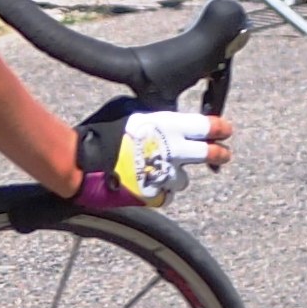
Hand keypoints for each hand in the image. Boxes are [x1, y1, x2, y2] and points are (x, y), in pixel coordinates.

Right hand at [73, 102, 231, 208]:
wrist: (81, 162)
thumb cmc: (100, 131)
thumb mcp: (128, 111)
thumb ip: (153, 117)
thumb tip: (160, 118)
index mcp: (169, 126)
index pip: (207, 126)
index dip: (219, 128)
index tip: (224, 130)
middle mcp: (173, 151)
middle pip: (209, 154)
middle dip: (219, 153)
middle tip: (223, 154)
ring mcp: (164, 176)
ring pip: (183, 179)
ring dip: (176, 174)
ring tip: (160, 170)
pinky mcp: (153, 196)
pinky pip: (165, 195)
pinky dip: (158, 191)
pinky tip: (146, 184)